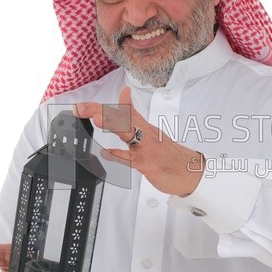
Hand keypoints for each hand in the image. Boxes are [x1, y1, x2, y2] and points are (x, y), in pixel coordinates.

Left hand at [75, 87, 204, 196]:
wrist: (191, 171)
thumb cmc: (171, 156)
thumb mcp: (153, 134)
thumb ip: (136, 120)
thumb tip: (124, 100)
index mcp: (145, 127)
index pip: (124, 110)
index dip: (104, 105)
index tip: (86, 103)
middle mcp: (145, 134)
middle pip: (120, 117)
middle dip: (99, 111)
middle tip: (80, 108)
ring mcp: (146, 148)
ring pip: (127, 132)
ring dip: (111, 124)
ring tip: (96, 118)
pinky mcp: (147, 164)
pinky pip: (130, 159)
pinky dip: (117, 155)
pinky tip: (105, 152)